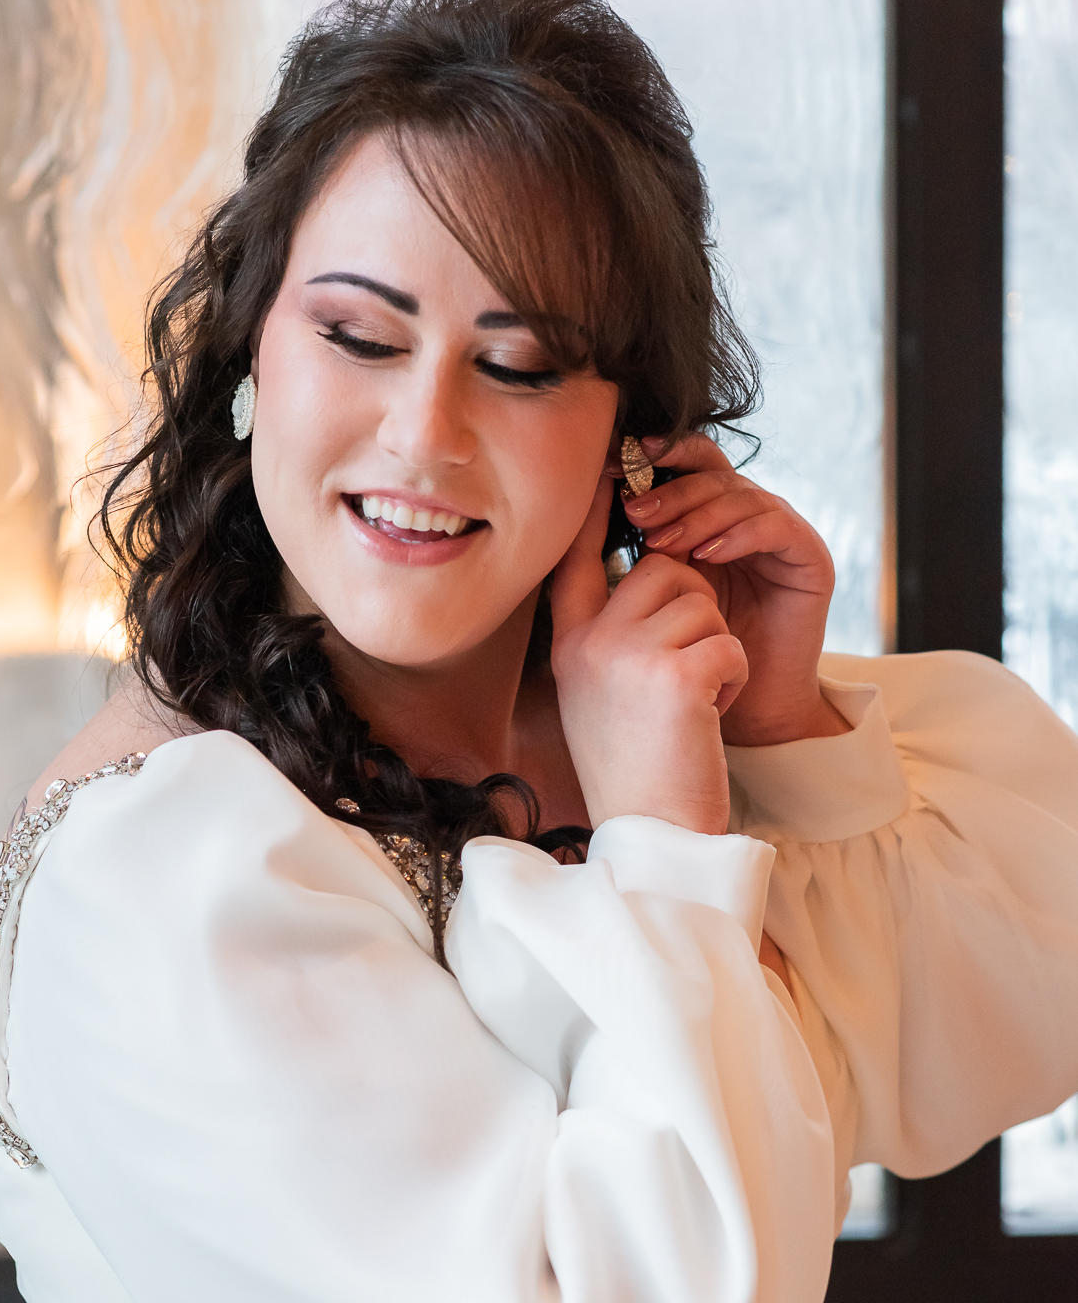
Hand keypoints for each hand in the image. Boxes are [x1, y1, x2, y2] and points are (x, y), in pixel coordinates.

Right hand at [550, 477, 747, 834]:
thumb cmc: (635, 770)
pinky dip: (733, 678)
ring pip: (703, 601)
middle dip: (696, 612)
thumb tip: (658, 574)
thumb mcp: (599, 693)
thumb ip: (612, 634)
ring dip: (717, 648)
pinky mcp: (676, 674)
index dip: (598, 510)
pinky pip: (728, 641)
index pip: (578, 555)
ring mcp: (628, 655)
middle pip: (666, 570)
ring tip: (692, 705)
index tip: (611, 466)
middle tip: (685, 678)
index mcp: (569, 643)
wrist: (650, 836)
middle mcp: (589, 641)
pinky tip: (708, 719)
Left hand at [621, 435, 848, 745]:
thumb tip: (577, 517)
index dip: (653, 458)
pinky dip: (739, 534)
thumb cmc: (684, 666)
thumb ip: (629, 560)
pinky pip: (776, 526)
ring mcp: (780, 536)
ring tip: (663, 541)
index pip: (685, 465)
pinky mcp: (809, 559)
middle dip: (669, 489)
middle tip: (635, 513)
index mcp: (708, 521)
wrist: (740, 719)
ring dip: (698, 514)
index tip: (609, 470)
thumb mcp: (649, 605)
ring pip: (740, 495)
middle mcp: (746, 520)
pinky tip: (707, 555)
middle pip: (711, 472)